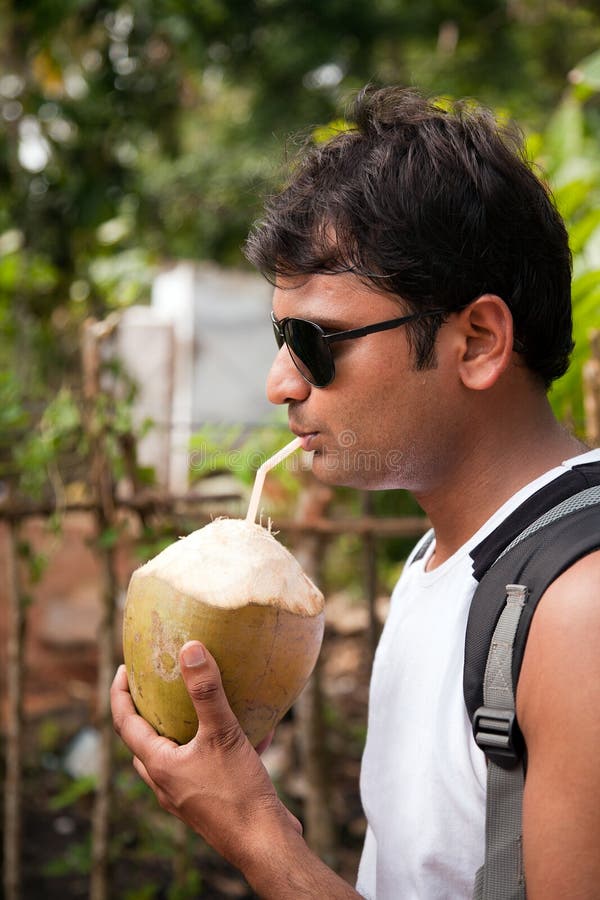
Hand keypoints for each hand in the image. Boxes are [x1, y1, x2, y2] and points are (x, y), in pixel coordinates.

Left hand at [111, 640, 301, 871]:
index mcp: (160, 766)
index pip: (125, 724)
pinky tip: (252, 732)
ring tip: (202, 705)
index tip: (124, 669)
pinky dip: (219, 746)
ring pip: (175, 757)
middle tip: (158, 687)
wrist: (265, 844)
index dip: (120, 694)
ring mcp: (187, 796)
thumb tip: (190, 649)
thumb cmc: (238, 792)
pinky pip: (207, 767)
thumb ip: (206, 691)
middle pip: (145, 744)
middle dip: (148, 714)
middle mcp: (167, 784)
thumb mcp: (222, 734)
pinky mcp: (211, 803)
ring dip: (183, 731)